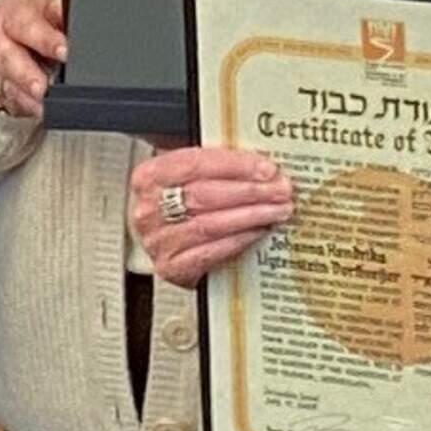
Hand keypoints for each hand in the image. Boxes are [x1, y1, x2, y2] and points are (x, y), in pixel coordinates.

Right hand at [0, 0, 67, 119]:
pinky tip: (40, 110)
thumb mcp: (47, 10)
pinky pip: (12, 102)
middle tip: (44, 87)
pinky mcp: (0, 90)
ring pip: (9, 85)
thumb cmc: (31, 22)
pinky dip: (28, 108)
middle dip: (28, 76)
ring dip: (28, 97)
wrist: (7, 37)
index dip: (45, 40)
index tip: (64, 52)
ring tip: (45, 103)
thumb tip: (81, 23)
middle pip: (9, 60)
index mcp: (11, 15)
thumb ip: (61, 15)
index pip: (27, 26)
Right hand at [127, 147, 294, 286]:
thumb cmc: (183, 204)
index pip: (195, 163)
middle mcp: (149, 208)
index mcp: (150, 176)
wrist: (168, 244)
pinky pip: (211, 252)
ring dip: (251, 216)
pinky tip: (258, 231)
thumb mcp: (190, 176)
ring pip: (211, 224)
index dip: (235, 166)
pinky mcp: (172, 267)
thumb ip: (217, 165)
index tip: (266, 168)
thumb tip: (261, 163)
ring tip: (277, 210)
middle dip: (250, 191)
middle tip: (281, 190)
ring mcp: (158, 240)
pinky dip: (239, 240)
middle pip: (206, 194)